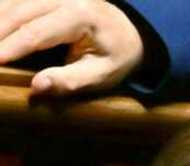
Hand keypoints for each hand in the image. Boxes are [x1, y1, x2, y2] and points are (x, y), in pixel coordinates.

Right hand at [0, 0, 142, 94]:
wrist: (128, 34)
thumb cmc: (115, 58)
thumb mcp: (101, 75)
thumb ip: (70, 81)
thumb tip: (38, 86)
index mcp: (81, 15)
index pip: (35, 32)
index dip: (10, 47)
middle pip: (19, 12)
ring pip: (13, 1)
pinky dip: (1, 10)